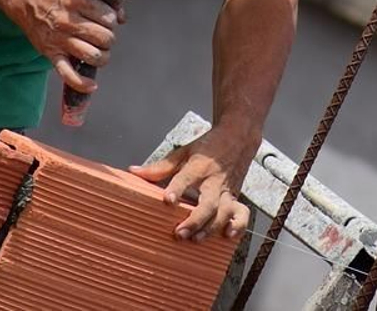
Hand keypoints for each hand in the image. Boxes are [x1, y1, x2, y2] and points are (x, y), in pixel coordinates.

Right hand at [15, 0, 123, 93]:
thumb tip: (122, 17)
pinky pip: (68, 74)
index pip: (107, 16)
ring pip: (92, 55)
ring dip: (102, 57)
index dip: (113, 20)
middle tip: (103, 36)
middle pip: (103, 37)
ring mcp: (60, 40)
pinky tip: (92, 84)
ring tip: (100, 52)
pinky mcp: (52, 54)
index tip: (109, 20)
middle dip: (109, 38)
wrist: (29, 1)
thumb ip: (105, 0)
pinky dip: (82, 83)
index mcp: (78, 1)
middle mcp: (69, 21)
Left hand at [129, 126, 254, 241]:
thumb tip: (134, 172)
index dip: (177, 189)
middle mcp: (214, 181)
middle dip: (195, 220)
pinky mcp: (236, 197)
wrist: (237, 137)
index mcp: (199, 166)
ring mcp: (227, 191)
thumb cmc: (207, 147)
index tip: (167, 201)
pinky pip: (242, 214)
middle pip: (207, 203)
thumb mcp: (182, 152)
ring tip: (196, 239)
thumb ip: (160, 167)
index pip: (185, 178)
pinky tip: (227, 236)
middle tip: (179, 233)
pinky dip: (237, 226)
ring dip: (211, 228)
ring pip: (223, 212)